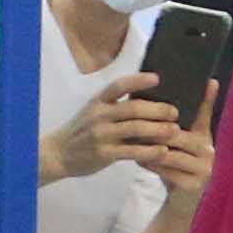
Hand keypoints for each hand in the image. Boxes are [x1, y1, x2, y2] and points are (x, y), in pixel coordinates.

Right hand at [47, 84, 181, 182]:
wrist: (56, 155)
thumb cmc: (81, 133)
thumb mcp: (92, 113)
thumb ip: (114, 108)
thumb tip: (146, 103)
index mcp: (97, 102)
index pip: (118, 85)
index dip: (138, 80)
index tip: (157, 78)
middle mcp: (99, 115)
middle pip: (133, 108)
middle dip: (157, 109)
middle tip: (175, 112)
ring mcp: (101, 135)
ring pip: (135, 129)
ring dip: (158, 129)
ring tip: (175, 130)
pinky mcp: (103, 154)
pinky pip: (131, 152)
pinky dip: (150, 151)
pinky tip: (163, 151)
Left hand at [136, 82, 218, 198]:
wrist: (181, 203)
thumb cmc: (175, 169)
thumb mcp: (176, 146)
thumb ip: (171, 126)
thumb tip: (155, 101)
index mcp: (205, 138)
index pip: (205, 114)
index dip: (207, 98)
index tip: (209, 81)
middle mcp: (210, 151)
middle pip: (179, 135)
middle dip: (155, 130)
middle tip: (134, 122)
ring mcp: (205, 169)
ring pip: (172, 153)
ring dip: (150, 148)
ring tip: (132, 141)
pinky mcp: (194, 185)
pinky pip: (168, 172)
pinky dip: (152, 165)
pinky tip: (139, 160)